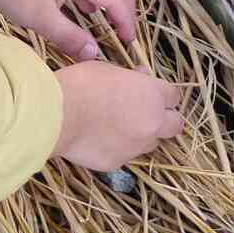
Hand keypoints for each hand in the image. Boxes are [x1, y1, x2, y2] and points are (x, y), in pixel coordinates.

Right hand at [52, 62, 182, 170]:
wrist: (58, 116)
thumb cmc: (81, 84)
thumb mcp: (107, 69)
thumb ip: (130, 77)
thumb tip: (141, 76)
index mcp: (152, 94)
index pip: (174, 96)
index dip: (163, 95)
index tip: (152, 94)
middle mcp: (152, 123)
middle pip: (175, 125)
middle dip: (165, 120)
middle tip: (146, 115)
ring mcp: (136, 146)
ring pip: (150, 143)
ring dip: (141, 136)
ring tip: (117, 128)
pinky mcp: (118, 163)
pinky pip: (124, 155)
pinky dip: (116, 149)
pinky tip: (98, 140)